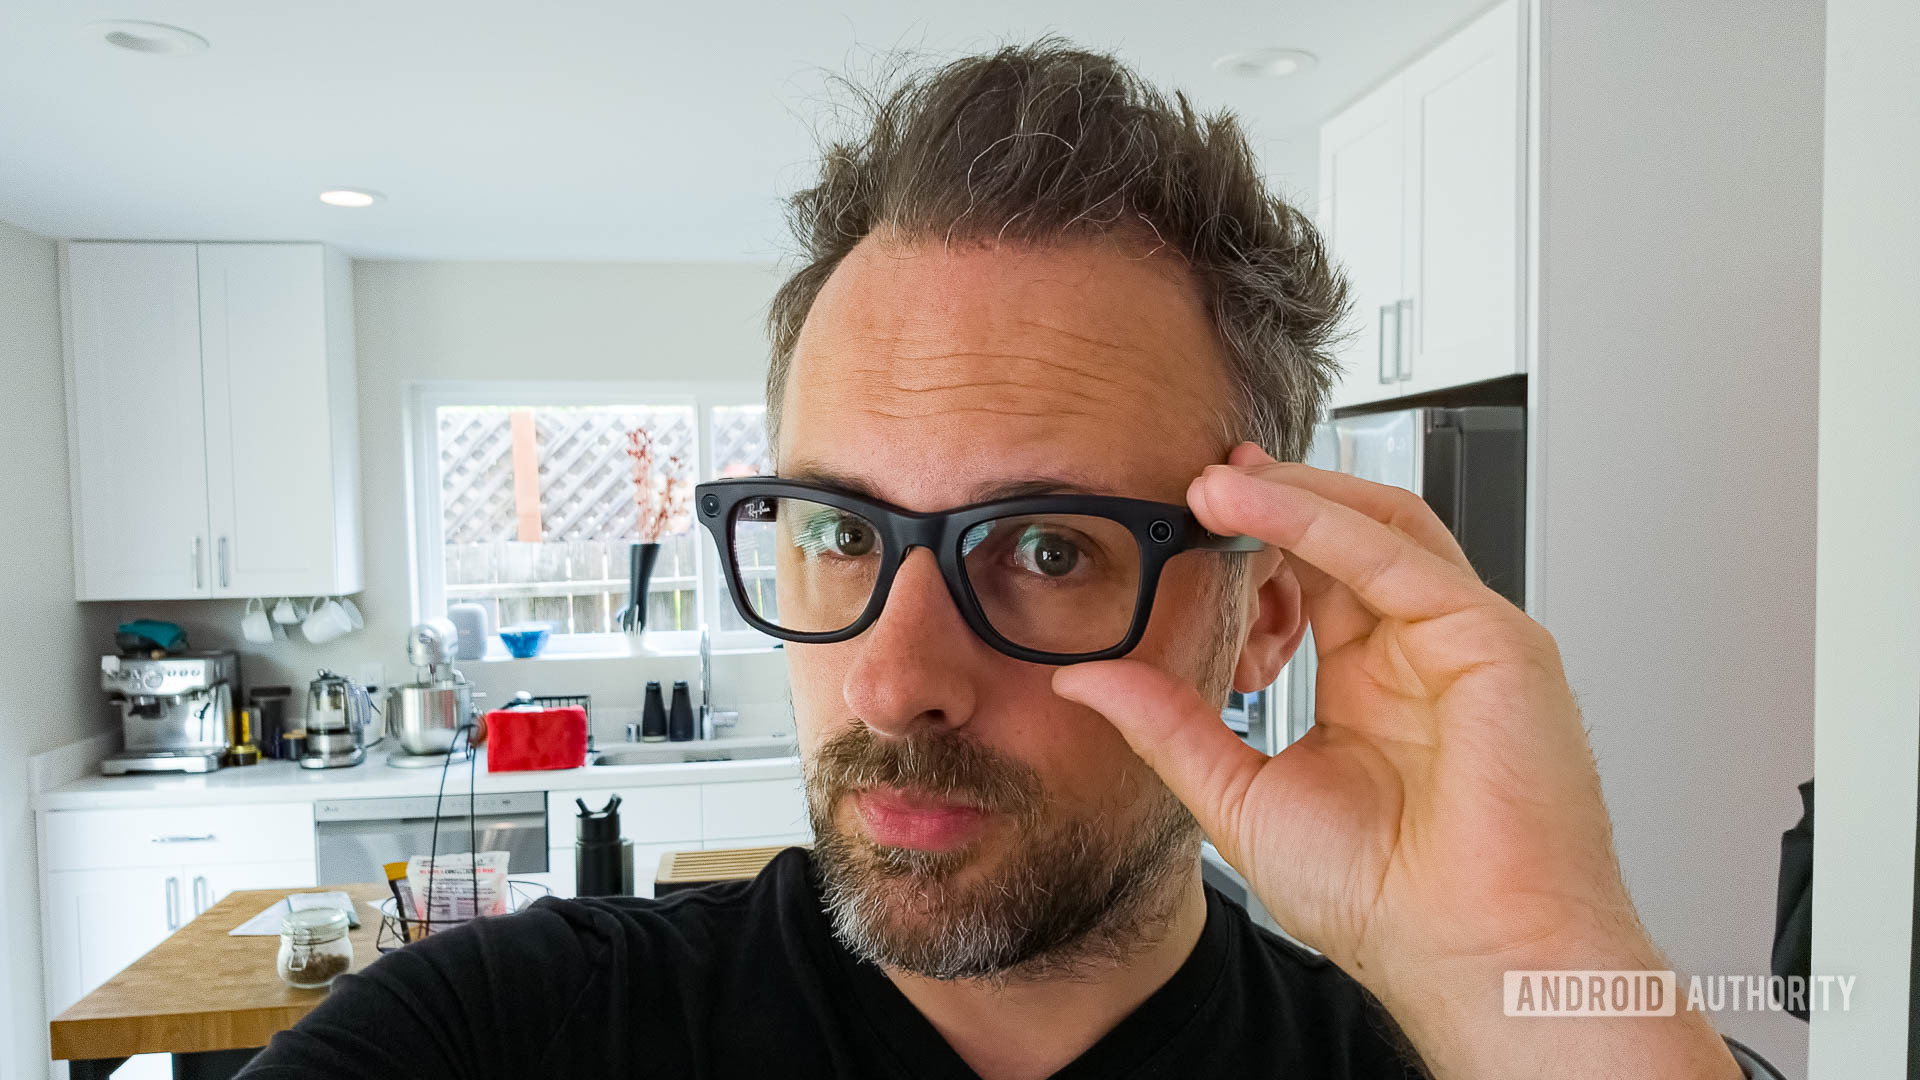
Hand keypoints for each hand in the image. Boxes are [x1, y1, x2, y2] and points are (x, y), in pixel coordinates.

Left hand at [1052, 443, 1738, 1079]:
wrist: (1467, 957)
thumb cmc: (1389, 902)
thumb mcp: (1239, 796)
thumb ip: (1169, 726)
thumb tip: (1085, 682)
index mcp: (1372, 687)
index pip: (1315, 579)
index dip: (1256, 538)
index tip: (1187, 515)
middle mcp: (1422, 654)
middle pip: (1351, 537)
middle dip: (1275, 495)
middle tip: (1198, 476)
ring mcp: (1464, 641)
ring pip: (1381, 530)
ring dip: (1297, 494)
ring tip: (1216, 481)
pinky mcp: (1496, 641)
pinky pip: (1402, 559)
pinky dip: (1327, 523)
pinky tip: (1263, 505)